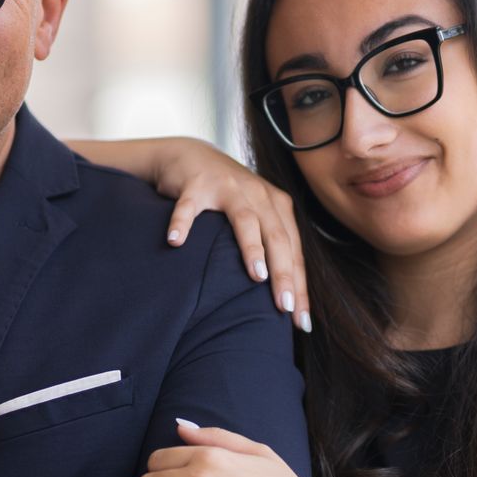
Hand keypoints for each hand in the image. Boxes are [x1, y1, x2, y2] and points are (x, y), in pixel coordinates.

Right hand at [149, 139, 309, 333]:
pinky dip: (182, 223)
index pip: (293, 250)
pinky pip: (189, 206)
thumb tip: (288, 295)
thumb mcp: (256, 215)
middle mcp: (257, 194)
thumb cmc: (228, 196)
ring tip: (256, 275)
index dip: (300, 285)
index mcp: (276, 205)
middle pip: (276, 236)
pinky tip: (175, 241)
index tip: (301, 321)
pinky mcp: (196, 184)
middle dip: (284, 273)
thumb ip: (271, 244)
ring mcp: (227, 187)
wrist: (191, 155)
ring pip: (244, 219)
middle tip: (286, 306)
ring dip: (252, 247)